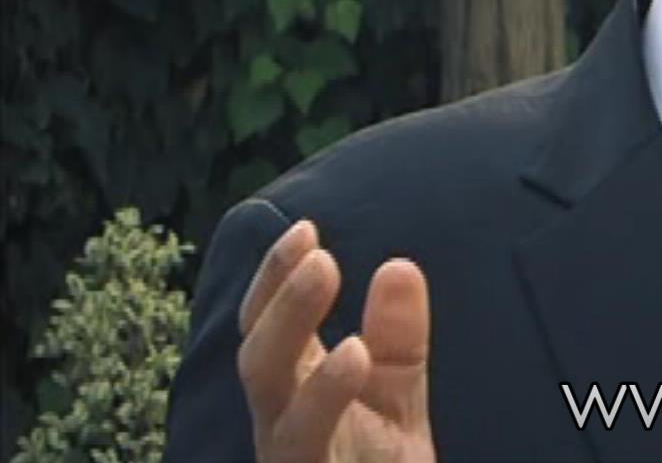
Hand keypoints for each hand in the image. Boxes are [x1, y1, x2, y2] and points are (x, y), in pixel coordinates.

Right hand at [237, 219, 435, 462]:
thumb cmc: (378, 462)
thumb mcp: (398, 393)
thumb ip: (398, 336)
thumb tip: (398, 266)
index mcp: (294, 389)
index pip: (269, 325)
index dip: (276, 277)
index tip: (306, 227)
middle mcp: (281, 420)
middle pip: (259, 356)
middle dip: (281, 300)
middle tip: (318, 250)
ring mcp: (293, 455)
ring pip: (270, 396)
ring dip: (292, 333)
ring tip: (327, 276)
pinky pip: (305, 441)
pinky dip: (325, 396)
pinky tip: (354, 355)